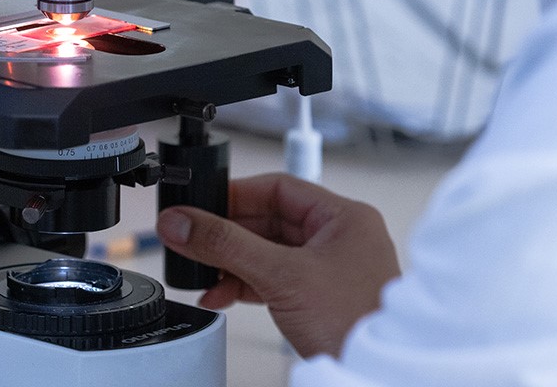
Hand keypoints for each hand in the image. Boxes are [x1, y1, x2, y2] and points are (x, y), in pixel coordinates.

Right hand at [157, 173, 399, 357]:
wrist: (372, 373)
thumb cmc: (355, 323)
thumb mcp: (281, 276)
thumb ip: (226, 246)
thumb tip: (183, 223)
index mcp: (343, 217)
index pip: (279, 189)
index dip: (235, 194)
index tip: (200, 204)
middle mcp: (339, 238)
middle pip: (268, 221)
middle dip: (227, 235)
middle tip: (191, 238)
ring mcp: (329, 269)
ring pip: (267, 252)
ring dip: (231, 263)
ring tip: (201, 272)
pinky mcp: (317, 297)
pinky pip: (271, 279)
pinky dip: (243, 284)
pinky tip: (219, 293)